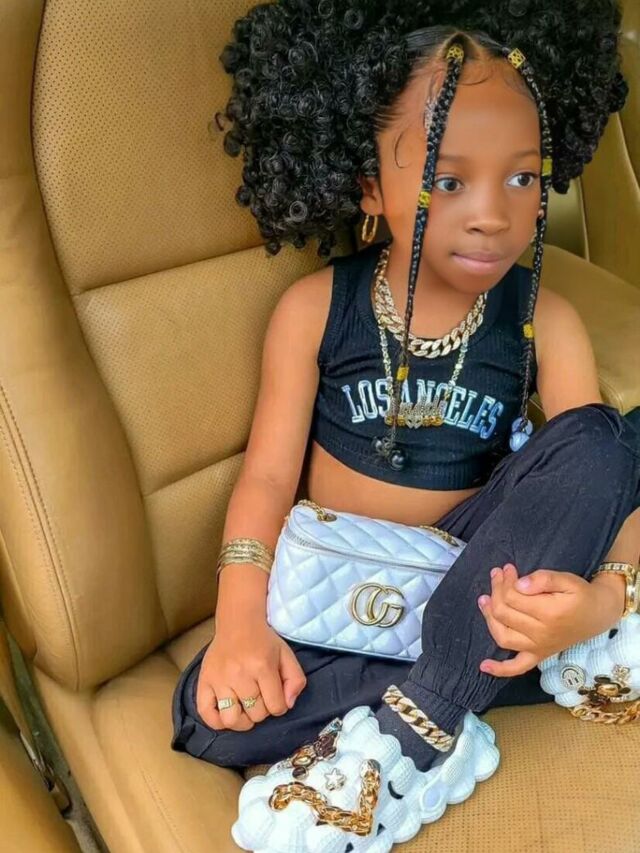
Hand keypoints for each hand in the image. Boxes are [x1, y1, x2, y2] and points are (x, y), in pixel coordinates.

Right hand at [196, 620, 306, 730]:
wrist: (238, 622)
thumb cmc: (264, 641)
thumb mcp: (287, 655)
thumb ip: (296, 680)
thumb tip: (287, 705)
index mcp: (262, 667)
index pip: (275, 707)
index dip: (280, 706)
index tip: (276, 697)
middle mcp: (239, 675)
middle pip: (255, 714)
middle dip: (262, 710)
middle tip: (260, 697)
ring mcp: (219, 679)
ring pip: (232, 719)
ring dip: (242, 721)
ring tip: (245, 710)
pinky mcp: (204, 681)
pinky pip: (206, 713)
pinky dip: (217, 722)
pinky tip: (227, 714)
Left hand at [476, 563, 615, 676]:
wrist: (598, 615)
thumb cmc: (581, 595)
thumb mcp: (567, 579)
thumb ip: (543, 579)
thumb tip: (519, 584)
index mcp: (548, 614)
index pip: (513, 597)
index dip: (506, 580)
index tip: (508, 568)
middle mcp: (541, 634)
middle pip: (504, 613)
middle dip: (497, 590)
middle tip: (498, 575)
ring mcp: (538, 648)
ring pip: (503, 636)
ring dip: (488, 618)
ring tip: (484, 599)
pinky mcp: (539, 656)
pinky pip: (517, 668)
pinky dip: (500, 669)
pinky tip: (484, 666)